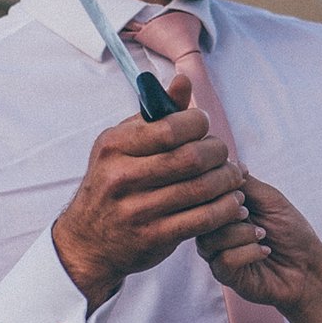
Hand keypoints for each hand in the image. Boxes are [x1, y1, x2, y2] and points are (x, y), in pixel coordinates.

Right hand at [52, 74, 249, 309]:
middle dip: (218, 152)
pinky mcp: (154, 237)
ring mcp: (138, 210)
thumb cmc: (111, 184)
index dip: (198, 124)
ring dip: (227, 180)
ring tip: (233, 176)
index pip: (171, 128)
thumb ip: (155, 115)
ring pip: (201, 189)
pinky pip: (203, 220)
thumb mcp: (122, 145)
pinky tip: (232, 202)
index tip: (203, 128)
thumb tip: (183, 81)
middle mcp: (123, 177)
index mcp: (114, 146)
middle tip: (222, 154)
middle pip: (191, 158)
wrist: (87, 242)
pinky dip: (225, 209)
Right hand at [195, 175, 321, 312]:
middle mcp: (215, 231)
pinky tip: (264, 251)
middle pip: (199, 217)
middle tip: (250, 214)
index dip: (217, 192)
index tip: (242, 194)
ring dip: (240, 234)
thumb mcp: (271, 200)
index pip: (202, 196)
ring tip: (262, 235)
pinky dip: (247, 253)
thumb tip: (228, 161)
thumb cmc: (291, 232)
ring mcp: (218, 254)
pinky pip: (223, 260)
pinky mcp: (225, 275)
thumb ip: (246, 183)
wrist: (308, 267)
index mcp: (223, 211)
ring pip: (208, 240)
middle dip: (227, 212)